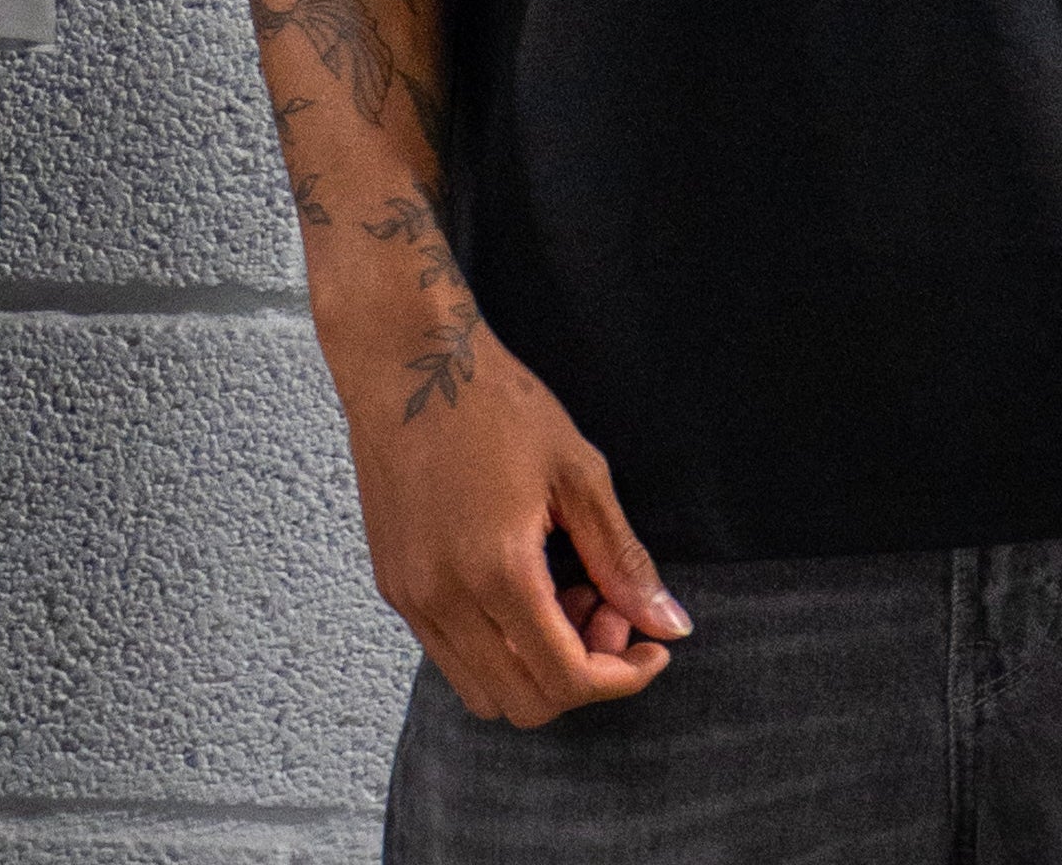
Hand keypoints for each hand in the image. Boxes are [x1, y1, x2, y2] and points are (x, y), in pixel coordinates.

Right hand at [333, 307, 688, 725]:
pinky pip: (450, 655)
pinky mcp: (393, 583)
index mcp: (498, 570)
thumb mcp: (576, 471)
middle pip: (527, 703)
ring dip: (535, 667)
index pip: (568, 680)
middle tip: (605, 610)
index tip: (649, 647)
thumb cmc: (490, 401)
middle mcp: (445, 597)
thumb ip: (622, 558)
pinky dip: (495, 647)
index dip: (623, 677)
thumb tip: (667, 624)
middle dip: (582, 674)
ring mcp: (412, 595)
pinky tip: (517, 586)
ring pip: (483, 691)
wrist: (404, 358)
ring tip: (561, 598)